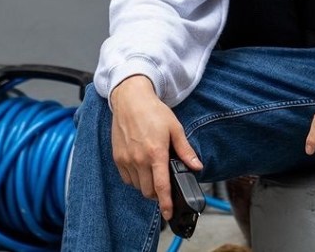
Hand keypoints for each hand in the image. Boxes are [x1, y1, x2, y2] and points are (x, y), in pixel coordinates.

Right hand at [109, 75, 202, 219]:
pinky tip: (142, 168)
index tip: (168, 213)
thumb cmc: (154, 112)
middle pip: (148, 191)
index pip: (161, 186)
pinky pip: (127, 178)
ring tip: (154, 173)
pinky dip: (136, 179)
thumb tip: (197, 166)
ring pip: (137, 186)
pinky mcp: (117, 158)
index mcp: (156, 153)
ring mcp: (126, 160)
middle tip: (165, 184)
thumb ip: (185, 150)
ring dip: (146, 186)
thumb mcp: (176, 128)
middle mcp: (139, 159)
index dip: (165, 203)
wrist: (130, 101)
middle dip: (158, 194)